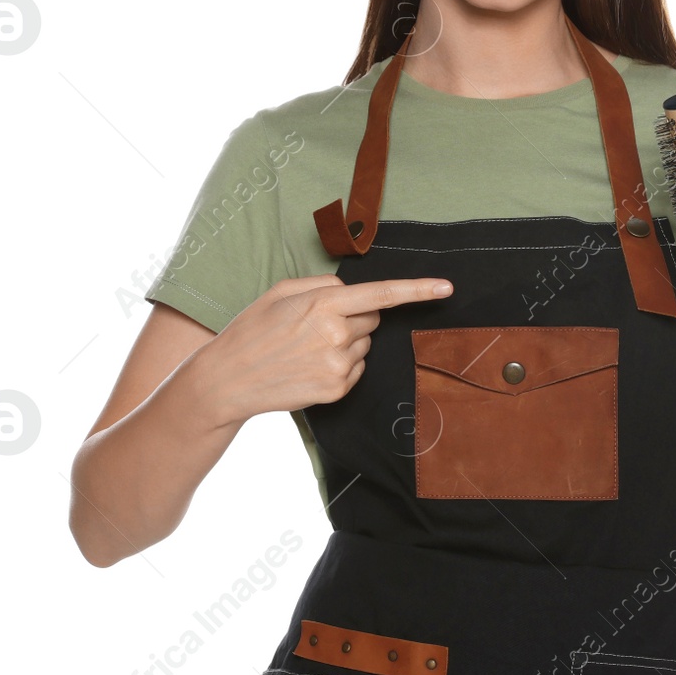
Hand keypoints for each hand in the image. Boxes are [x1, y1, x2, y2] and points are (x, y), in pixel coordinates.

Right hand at [197, 274, 453, 426]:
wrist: (228, 379)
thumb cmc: (253, 329)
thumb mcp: (282, 291)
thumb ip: (323, 284)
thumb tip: (351, 289)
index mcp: (324, 304)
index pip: (383, 294)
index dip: (419, 290)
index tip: (447, 287)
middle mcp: (336, 334)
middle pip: (373, 319)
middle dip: (355, 318)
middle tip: (316, 325)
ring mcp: (338, 365)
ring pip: (365, 345)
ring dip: (346, 343)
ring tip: (306, 348)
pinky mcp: (337, 390)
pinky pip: (357, 368)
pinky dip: (341, 365)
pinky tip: (310, 366)